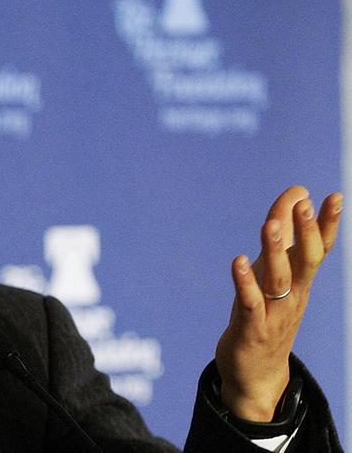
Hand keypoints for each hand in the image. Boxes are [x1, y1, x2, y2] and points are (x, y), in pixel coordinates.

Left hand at [215, 186, 342, 421]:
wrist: (257, 375)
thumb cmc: (264, 316)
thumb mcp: (273, 275)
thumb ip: (282, 239)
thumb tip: (294, 199)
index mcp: (301, 283)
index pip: (319, 250)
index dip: (326, 224)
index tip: (333, 196)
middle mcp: (293, 296)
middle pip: (306, 261)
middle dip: (306, 232)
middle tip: (304, 204)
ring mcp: (274, 313)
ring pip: (279, 279)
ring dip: (275, 251)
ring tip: (270, 224)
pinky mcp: (251, 328)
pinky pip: (249, 303)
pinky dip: (244, 282)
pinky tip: (238, 261)